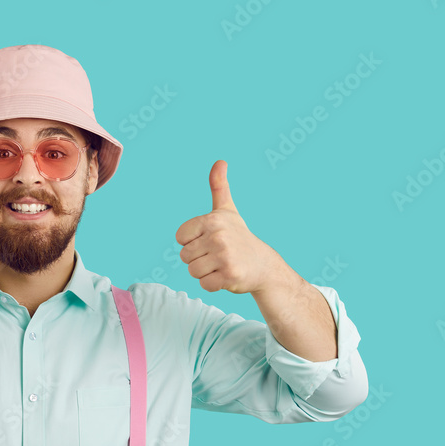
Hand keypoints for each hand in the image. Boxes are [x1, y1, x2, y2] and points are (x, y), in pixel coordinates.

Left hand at [174, 160, 282, 293]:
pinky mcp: (229, 276)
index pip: (180, 238)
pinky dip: (214, 284)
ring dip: (205, 272)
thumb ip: (219, 186)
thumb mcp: (227, 210)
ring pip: (193, 271)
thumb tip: (220, 161)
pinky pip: (204, 285)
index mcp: (212, 220)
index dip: (192, 242)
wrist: (264, 265)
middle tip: (218, 255)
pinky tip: (227, 276)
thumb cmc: (239, 236)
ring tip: (222, 265)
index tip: (210, 240)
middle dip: (199, 259)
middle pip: (184, 256)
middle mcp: (218, 236)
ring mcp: (224, 257)